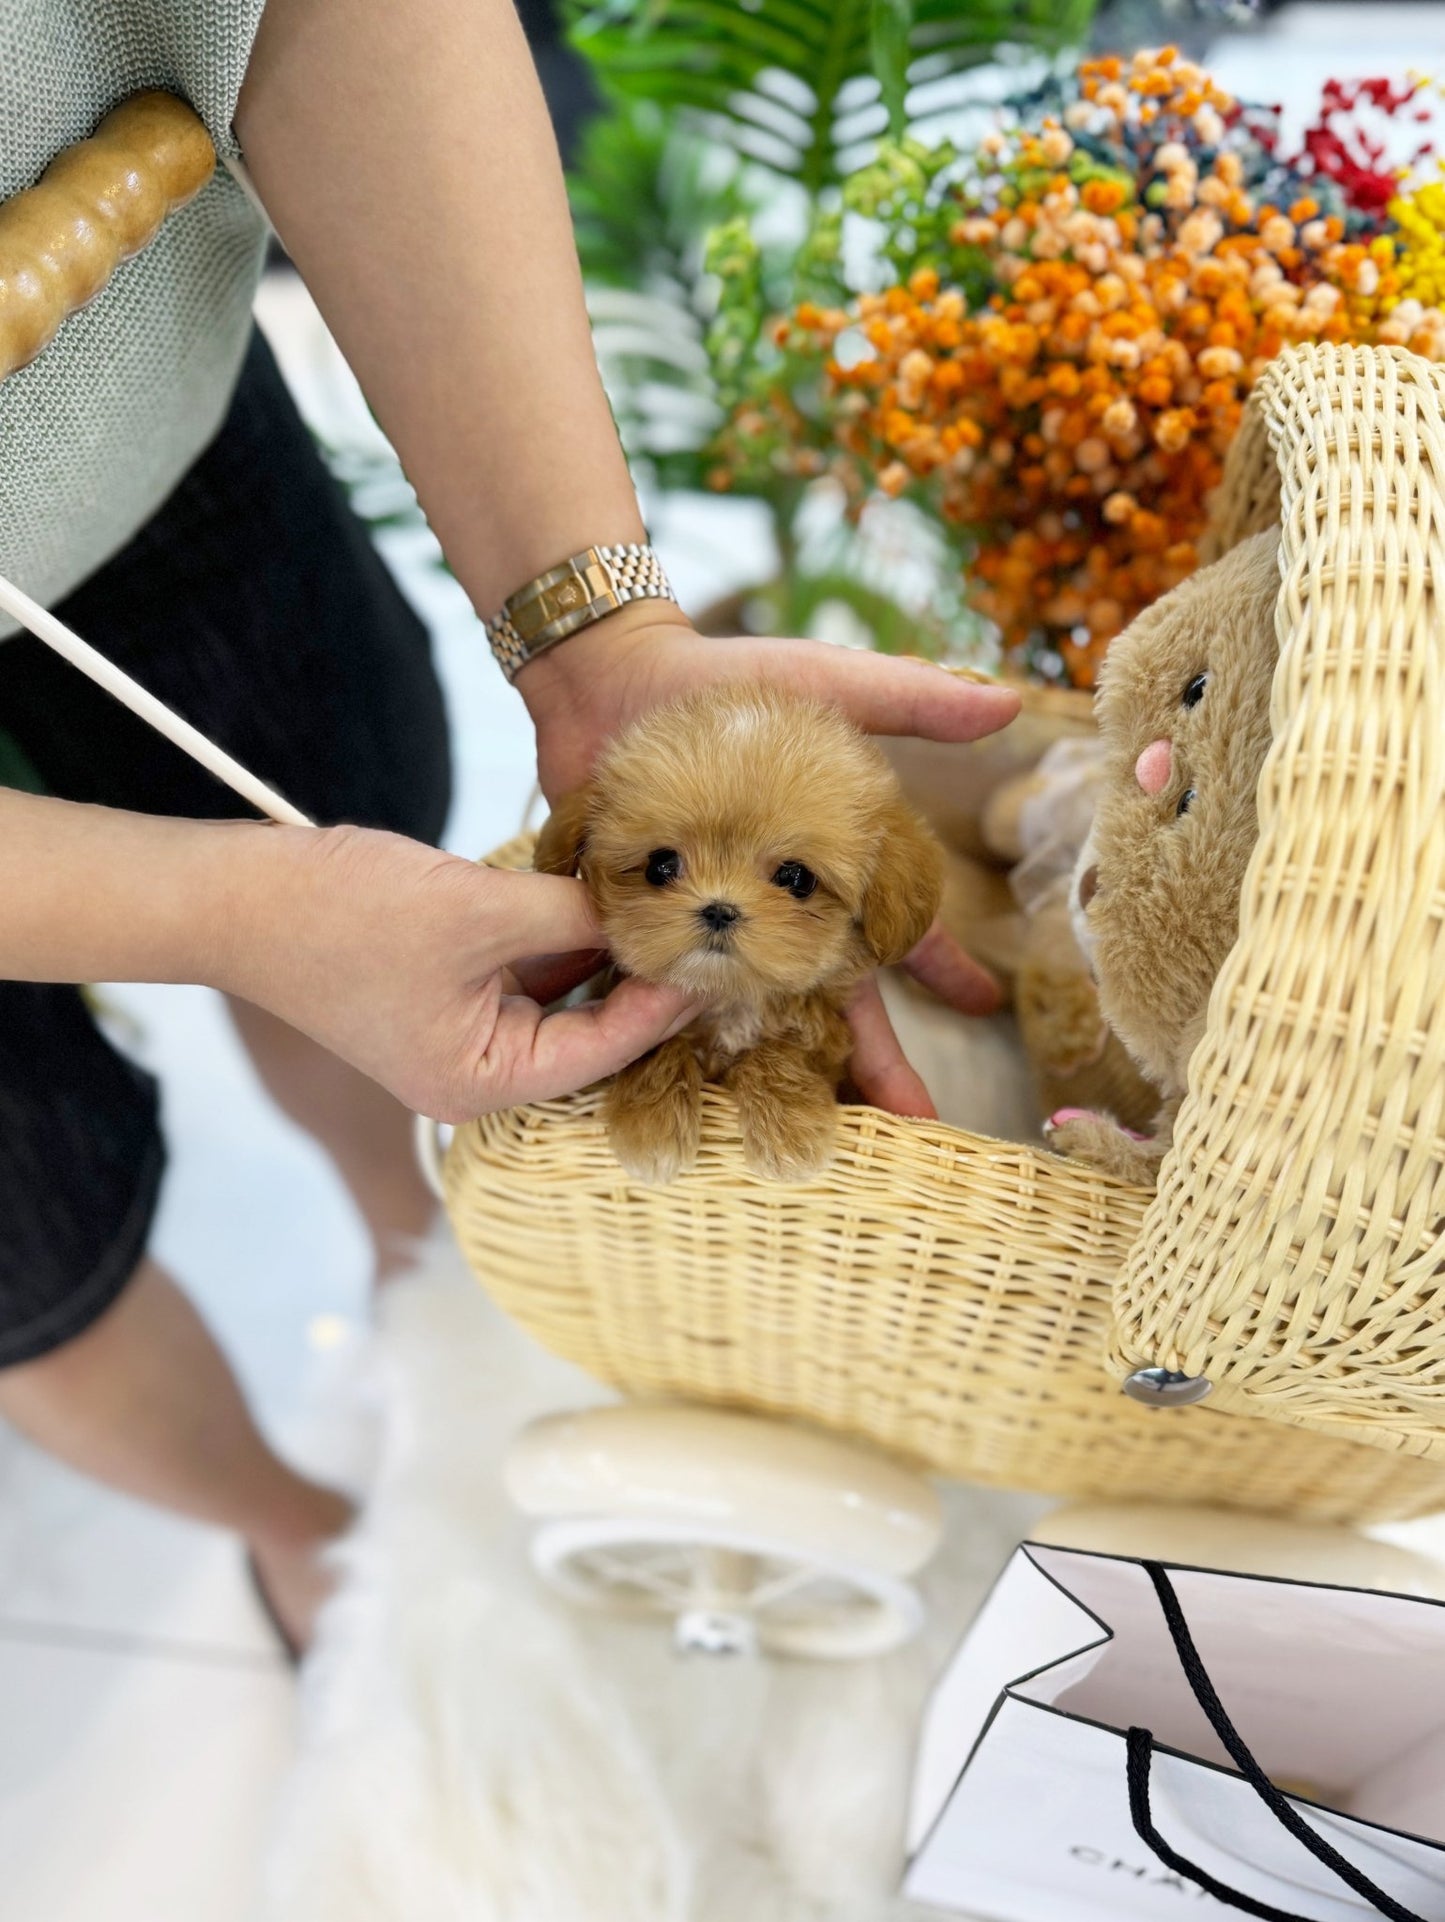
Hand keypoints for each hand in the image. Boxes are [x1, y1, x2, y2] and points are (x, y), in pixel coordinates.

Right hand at [213, 823, 696, 1121]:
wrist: (237, 895)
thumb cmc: (342, 915)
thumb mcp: (477, 909)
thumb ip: (569, 914)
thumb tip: (641, 903)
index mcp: (479, 1083)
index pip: (600, 1051)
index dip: (660, 1002)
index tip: (710, 955)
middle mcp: (474, 1074)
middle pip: (586, 1035)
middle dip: (637, 981)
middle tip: (700, 932)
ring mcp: (457, 1036)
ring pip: (558, 999)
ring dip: (600, 954)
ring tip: (659, 906)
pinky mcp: (444, 995)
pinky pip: (523, 974)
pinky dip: (558, 939)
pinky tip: (598, 895)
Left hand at [517, 607, 1018, 1117]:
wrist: (611, 682)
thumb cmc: (725, 682)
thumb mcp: (825, 686)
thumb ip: (906, 699)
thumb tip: (1005, 700)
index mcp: (824, 863)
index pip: (895, 930)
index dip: (940, 969)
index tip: (983, 1009)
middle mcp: (772, 906)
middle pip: (829, 997)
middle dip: (870, 1059)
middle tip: (906, 1122)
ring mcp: (711, 923)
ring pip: (755, 1015)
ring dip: (777, 1073)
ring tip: (804, 1134)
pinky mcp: (648, 928)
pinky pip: (669, 995)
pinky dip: (680, 1041)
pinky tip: (690, 1101)